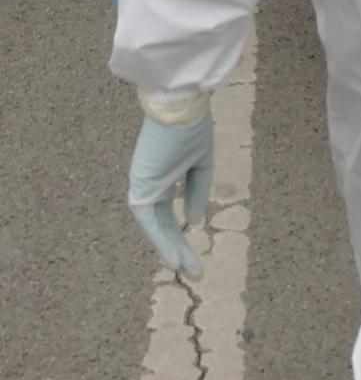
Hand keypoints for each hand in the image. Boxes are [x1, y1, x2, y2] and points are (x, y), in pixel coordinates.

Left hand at [128, 110, 213, 277]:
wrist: (178, 105)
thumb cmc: (190, 127)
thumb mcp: (201, 162)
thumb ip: (196, 192)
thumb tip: (193, 223)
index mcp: (164, 177)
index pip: (170, 214)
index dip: (181, 236)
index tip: (194, 258)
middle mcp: (151, 185)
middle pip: (164, 224)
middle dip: (179, 249)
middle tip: (197, 274)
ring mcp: (144, 186)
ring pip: (156, 226)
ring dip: (171, 249)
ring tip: (187, 270)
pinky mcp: (141, 186)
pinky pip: (150, 220)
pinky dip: (160, 240)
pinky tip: (172, 259)